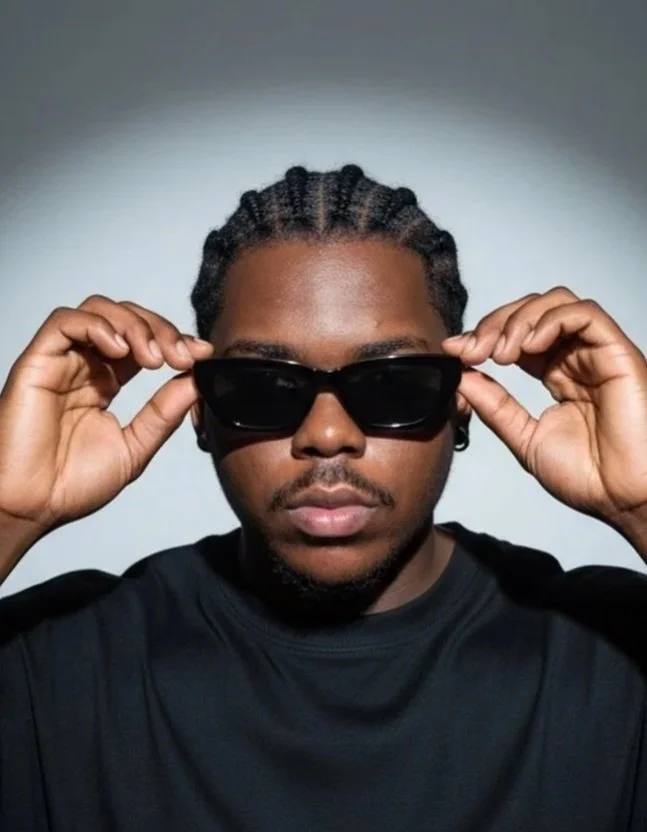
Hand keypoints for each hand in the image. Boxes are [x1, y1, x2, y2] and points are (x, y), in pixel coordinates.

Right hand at [0, 295, 212, 534]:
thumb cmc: (72, 485)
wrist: (32, 507)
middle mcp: (83, 366)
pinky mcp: (37, 361)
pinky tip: (120, 351)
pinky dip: (97, 326)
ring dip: (134, 325)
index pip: (144, 342)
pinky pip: (64, 322)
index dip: (174, 340)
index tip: (201, 354)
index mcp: (106, 383)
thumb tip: (197, 382)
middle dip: (161, 329)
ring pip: (98, 311)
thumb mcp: (135, 447)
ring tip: (153, 358)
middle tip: (180, 357)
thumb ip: (164, 413)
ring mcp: (61, 361)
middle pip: (126, 319)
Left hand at [442, 286, 646, 529]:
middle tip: (473, 351)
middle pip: (532, 312)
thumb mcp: (524, 438)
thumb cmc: (588, 477)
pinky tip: (529, 346)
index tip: (456, 351)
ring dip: (518, 319)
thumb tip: (461, 377)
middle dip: (494, 324)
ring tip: (501, 354)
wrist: (622, 500)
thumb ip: (495, 406)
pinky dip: (550, 320)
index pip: (517, 335)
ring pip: (555, 304)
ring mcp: (597, 353)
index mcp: (557, 375)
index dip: (484, 336)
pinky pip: (585, 314)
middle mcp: (576, 358)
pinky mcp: (617, 352)